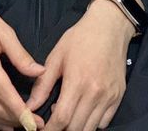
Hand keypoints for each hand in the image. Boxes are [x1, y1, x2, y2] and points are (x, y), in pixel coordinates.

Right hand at [0, 0, 44, 129]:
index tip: (33, 121)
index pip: (3, 91)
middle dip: (15, 119)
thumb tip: (40, 71)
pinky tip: (2, 123)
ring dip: (3, 122)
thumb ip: (20, 54)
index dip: (18, 109)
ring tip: (21, 125)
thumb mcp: (2, 30)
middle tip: (35, 124)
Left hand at [26, 3, 132, 129]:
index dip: (50, 130)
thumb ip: (43, 84)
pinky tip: (82, 112)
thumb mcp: (57, 56)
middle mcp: (95, 93)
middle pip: (76, 128)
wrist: (109, 26)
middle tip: (52, 124)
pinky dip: (92, 124)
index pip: (62, 119)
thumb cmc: (80, 38)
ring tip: (67, 117)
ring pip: (91, 129)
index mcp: (77, 81)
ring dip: (76, 128)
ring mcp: (109, 97)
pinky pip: (104, 123)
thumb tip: (29, 106)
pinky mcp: (118, 97)